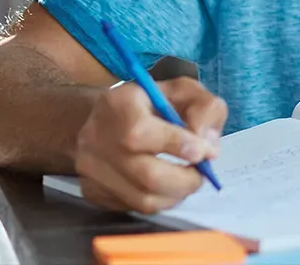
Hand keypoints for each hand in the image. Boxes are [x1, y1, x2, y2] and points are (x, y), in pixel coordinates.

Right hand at [75, 77, 227, 212]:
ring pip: (142, 199)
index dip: (176, 145)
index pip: (140, 133)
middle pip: (146, 175)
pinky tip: (167, 186)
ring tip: (187, 180)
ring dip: (176, 194)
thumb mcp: (184, 91)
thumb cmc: (151, 103)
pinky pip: (134, 207)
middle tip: (202, 173)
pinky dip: (159, 201)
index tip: (202, 152)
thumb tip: (208, 146)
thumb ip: (204, 109)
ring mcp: (90, 168)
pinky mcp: (92, 191)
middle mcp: (96, 137)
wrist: (107, 118)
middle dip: (185, 180)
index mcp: (119, 104)